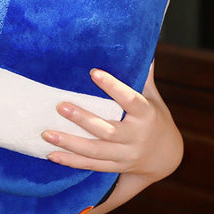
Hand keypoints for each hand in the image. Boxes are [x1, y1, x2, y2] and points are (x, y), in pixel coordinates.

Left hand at [41, 63, 182, 182]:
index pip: (131, 100)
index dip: (113, 87)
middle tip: (59, 106)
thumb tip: (143, 47)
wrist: (166, 157)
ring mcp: (126, 155)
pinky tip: (51, 155)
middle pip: (108, 131)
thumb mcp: (153, 97)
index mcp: (147, 115)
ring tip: (46, 133)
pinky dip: (71, 161)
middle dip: (83, 119)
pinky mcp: (115, 166)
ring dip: (70, 143)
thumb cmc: (154, 117)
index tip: (93, 72)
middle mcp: (136, 138)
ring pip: (96, 151)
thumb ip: (144, 76)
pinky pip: (91, 166)